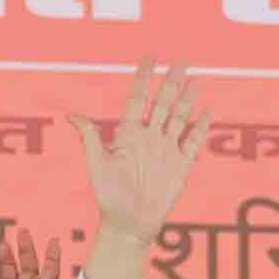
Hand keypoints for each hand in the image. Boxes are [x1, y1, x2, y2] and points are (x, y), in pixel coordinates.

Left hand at [69, 58, 208, 246]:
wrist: (127, 223)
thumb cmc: (108, 195)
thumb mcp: (96, 164)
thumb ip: (90, 137)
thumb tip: (71, 115)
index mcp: (128, 134)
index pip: (138, 98)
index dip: (143, 77)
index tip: (150, 56)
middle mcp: (149, 137)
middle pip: (163, 102)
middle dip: (171, 81)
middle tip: (180, 60)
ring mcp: (166, 149)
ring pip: (180, 116)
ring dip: (188, 98)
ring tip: (196, 77)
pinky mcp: (181, 165)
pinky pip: (193, 141)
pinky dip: (201, 126)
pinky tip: (207, 110)